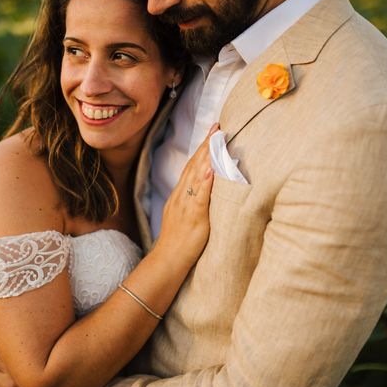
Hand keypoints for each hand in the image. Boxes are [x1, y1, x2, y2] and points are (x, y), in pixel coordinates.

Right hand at [156, 123, 216, 269]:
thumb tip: (207, 190)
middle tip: (218, 126)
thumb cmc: (179, 243)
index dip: (203, 149)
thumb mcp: (186, 217)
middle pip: (194, 165)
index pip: (192, 166)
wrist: (168, 260)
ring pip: (197, 175)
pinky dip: (205, 180)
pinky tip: (212, 167)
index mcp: (181, 195)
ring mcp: (186, 204)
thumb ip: (195, 202)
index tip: (213, 132)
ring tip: (218, 138)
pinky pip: (199, 195)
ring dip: (208, 155)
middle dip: (207, 144)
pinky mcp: (193, 215)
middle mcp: (182, 196)